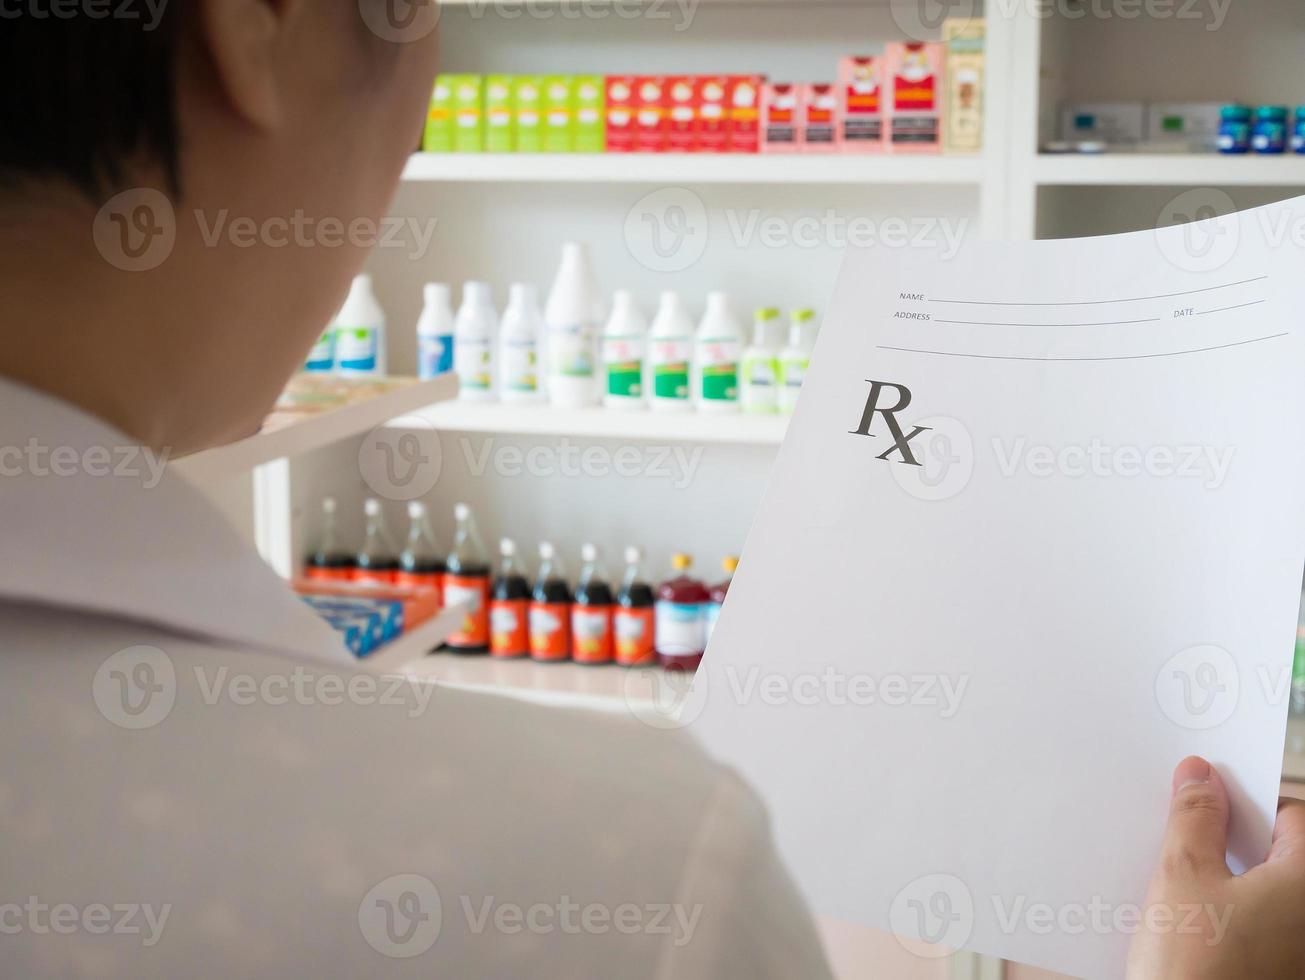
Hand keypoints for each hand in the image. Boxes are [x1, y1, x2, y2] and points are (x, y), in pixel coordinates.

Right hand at [1126, 756, 1304, 977]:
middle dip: (1231, 841)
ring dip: (1227, 882)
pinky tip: (1190, 928)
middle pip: (1282, 856)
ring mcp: (1299, 954)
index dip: (1243, 800)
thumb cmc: (1195, 976)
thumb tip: (1201, 777)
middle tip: (1184, 838)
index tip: (1203, 797)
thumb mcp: (1182, 875)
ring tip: (1180, 888)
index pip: (1290, 814)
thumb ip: (1195, 818)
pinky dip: (1230, 919)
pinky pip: (1260, 931)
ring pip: (1267, 896)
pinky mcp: (1278, 974)